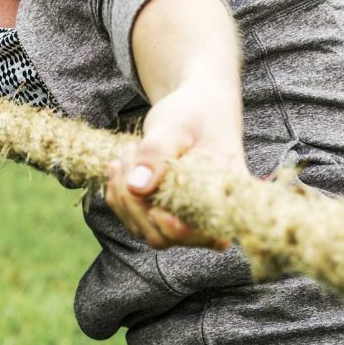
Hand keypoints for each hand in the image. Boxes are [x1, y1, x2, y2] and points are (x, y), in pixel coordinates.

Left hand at [102, 79, 238, 250]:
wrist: (197, 109)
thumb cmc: (195, 113)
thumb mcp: (175, 125)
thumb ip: (157, 153)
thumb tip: (137, 187)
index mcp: (224, 195)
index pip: (203, 234)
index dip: (175, 230)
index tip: (154, 208)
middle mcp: (206, 213)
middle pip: (164, 236)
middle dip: (136, 202)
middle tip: (130, 154)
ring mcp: (184, 217)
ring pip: (145, 229)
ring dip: (124, 196)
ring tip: (127, 153)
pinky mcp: (164, 212)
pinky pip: (134, 220)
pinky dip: (119, 196)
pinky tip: (119, 167)